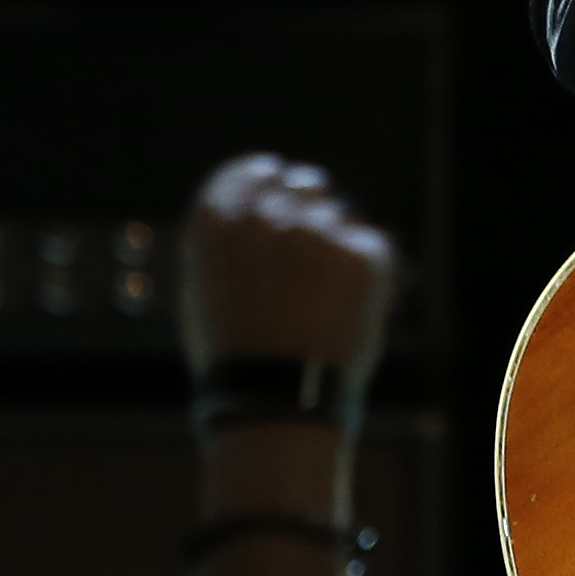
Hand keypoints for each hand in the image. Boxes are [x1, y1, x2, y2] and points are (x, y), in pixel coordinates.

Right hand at [180, 155, 394, 575]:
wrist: (277, 405)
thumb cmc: (234, 359)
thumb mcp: (203, 295)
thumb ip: (225, 244)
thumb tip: (249, 212)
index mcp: (217, 221)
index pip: (252, 170)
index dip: (269, 181)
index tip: (281, 191)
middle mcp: (266, 215)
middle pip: (302, 186)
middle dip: (308, 213)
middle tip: (311, 259)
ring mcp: (318, 233)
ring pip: (338, 216)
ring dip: (335, 248)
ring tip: (320, 305)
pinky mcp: (362, 254)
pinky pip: (370, 247)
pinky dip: (365, 276)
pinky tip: (345, 313)